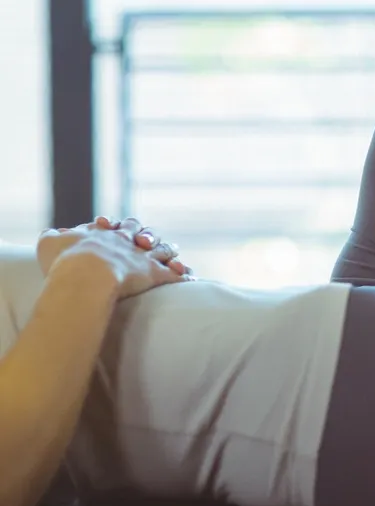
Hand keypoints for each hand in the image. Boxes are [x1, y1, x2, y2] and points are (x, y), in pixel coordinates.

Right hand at [37, 217, 192, 299]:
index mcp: (106, 234)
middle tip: (147, 240)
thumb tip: (53, 233)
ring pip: (163, 250)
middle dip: (147, 236)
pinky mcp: (154, 275)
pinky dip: (184, 277)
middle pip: (144, 233)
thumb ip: (53, 237)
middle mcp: (129, 242)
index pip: (118, 226)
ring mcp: (144, 258)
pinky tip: (193, 279)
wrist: (86, 274)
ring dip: (170, 252)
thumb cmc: (65, 260)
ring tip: (176, 256)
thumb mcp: (50, 243)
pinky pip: (174, 276)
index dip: (118, 227)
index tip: (117, 227)